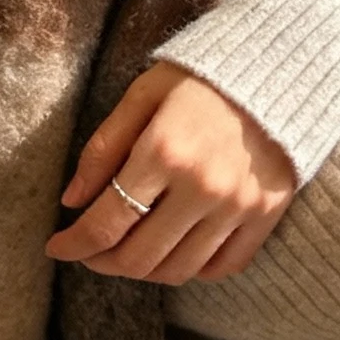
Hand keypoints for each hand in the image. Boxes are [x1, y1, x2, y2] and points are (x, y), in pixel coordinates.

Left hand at [46, 64, 298, 286]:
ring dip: (143, 271)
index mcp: (164, 151)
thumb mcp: (143, 94)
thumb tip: (71, 201)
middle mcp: (202, 186)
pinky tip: (175, 250)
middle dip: (101, 262)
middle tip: (90, 251)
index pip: (105, 222)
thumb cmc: (202, 77)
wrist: (283, 68)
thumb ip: (104, 147)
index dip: (74, 244)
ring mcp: (238, 206)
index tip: (57, 247)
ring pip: (178, 271)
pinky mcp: (266, 214)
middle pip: (138, 258)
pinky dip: (193, 270)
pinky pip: (223, 267)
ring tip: (129, 250)